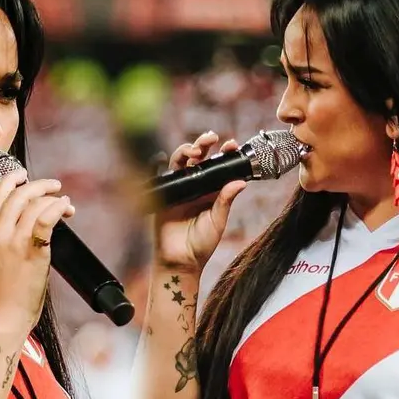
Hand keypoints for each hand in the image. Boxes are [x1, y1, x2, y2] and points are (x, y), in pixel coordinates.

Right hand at [0, 170, 74, 330]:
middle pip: (19, 195)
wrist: (0, 318)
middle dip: (40, 185)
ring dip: (54, 198)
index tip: (24, 174)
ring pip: (35, 204)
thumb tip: (28, 229)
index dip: (12, 180)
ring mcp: (15, 241)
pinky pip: (47, 218)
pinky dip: (58, 208)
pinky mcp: (33, 251)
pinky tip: (66, 209)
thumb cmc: (0, 296)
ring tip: (66, 204)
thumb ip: (6, 241)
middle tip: (55, 186)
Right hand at [153, 131, 245, 272]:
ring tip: (195, 149)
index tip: (231, 145)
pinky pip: (161, 176)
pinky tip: (162, 157)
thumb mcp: (218, 221)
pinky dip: (158, 164)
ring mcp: (179, 189)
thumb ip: (226, 200)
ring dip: (186, 150)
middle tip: (212, 137)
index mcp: (212, 190)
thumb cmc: (201, 244)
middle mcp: (196, 186)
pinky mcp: (164, 195)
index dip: (224, 153)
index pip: (218, 166)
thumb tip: (240, 182)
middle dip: (204, 143)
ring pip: (180, 162)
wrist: (181, 261)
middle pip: (198, 158)